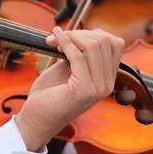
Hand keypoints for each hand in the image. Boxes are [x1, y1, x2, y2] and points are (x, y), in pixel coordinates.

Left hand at [15, 27, 123, 150]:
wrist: (37, 121)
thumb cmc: (49, 95)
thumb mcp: (69, 69)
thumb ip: (80, 54)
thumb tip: (81, 33)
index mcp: (107, 78)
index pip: (115, 43)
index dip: (92, 32)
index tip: (71, 36)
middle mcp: (107, 84)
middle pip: (104, 41)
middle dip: (79, 32)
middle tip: (58, 38)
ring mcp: (98, 88)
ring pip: (93, 45)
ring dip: (71, 36)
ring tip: (55, 40)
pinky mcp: (84, 89)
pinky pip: (78, 56)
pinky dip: (65, 42)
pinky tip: (54, 40)